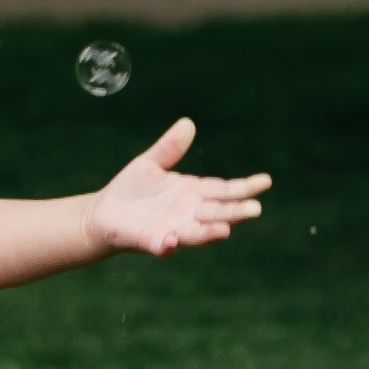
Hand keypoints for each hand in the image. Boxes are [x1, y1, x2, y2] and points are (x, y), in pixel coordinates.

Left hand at [87, 118, 269, 258]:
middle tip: (256, 209)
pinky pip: (160, 245)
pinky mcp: (149, 241)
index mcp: (192, 193)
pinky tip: (171, 242)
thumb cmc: (131, 190)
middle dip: (236, 212)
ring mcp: (171, 229)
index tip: (266, 181)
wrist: (102, 213)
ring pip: (196, 233)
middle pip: (217, 213)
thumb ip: (169, 148)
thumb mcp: (151, 163)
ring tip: (225, 230)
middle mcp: (188, 214)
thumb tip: (187, 123)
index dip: (244, 187)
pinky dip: (166, 245)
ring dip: (210, 233)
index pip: (223, 190)